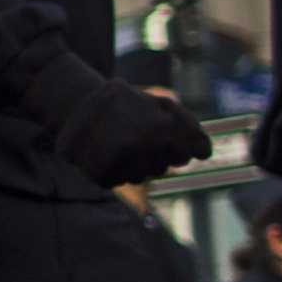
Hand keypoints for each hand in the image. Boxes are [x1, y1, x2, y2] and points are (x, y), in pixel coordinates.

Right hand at [23, 56, 212, 188]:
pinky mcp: (104, 176)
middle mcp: (145, 146)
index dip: (194, 145)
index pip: (198, 148)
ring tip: (122, 141)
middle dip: (164, 151)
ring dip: (140, 162)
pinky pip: (122, 180)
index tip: (187, 142)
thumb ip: (187, 124)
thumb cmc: (123, 101)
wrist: (75, 104)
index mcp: (163, 125)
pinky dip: (118, 170)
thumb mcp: (159, 102)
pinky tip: (108, 152)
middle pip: (172, 164)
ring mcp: (123, 163)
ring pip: (147, 175)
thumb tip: (206, 154)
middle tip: (142, 133)